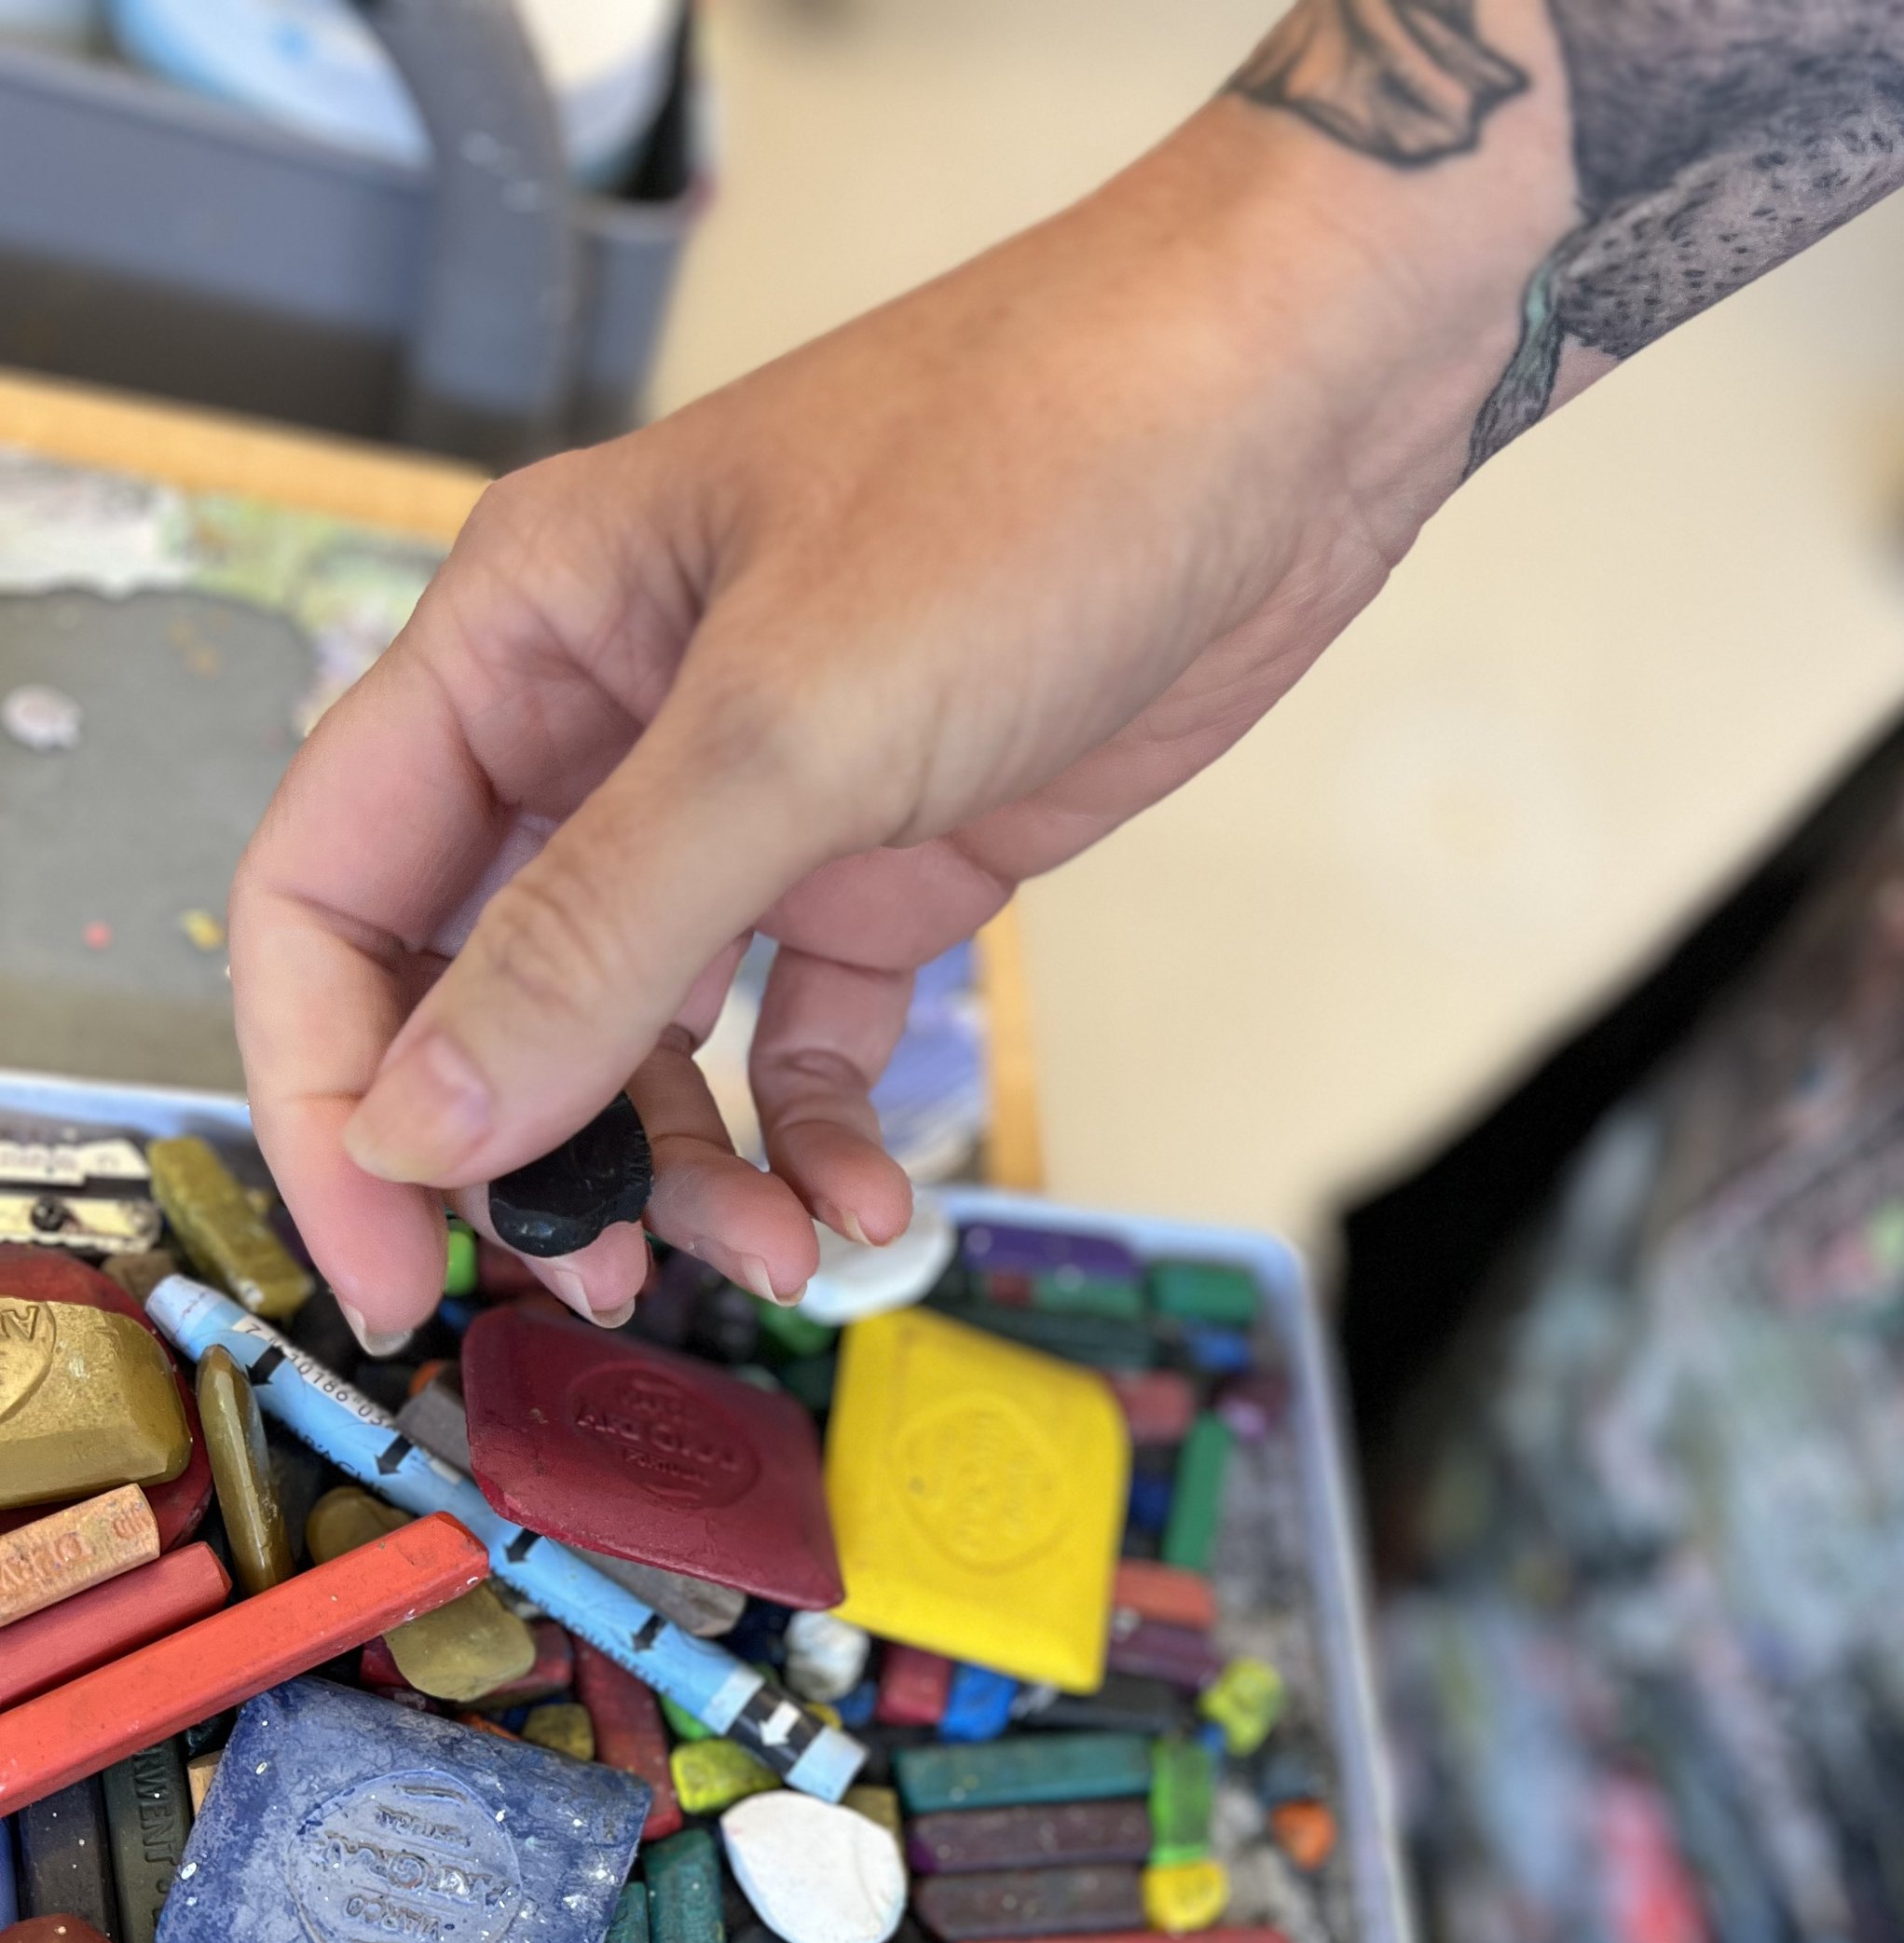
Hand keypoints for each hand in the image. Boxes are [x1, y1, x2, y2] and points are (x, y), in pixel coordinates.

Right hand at [230, 89, 1558, 1347]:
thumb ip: (592, 938)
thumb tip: (425, 1124)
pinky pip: (805, 1035)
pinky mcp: (886, 854)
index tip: (387, 1260)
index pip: (332, 898)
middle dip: (527, 1155)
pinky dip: (821, 1130)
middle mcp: (608, 726)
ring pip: (648, 1040)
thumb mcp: (786, 730)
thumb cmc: (1032, 479)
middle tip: (595, 1280)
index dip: (331, 1097)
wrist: (1283, 414)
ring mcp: (751, 802)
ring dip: (687, 1169)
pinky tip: (864, 1201)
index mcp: (521, 645)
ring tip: (770, 1253)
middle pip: (484, 992)